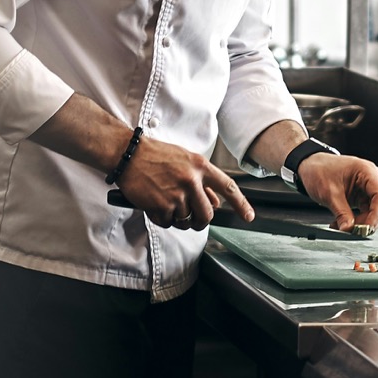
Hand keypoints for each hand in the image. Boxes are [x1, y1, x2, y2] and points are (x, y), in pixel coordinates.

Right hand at [118, 135, 254, 230]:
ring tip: (167, 205)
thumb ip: (202, 180)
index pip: (228, 187)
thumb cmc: (156, 155)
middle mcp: (192, 181)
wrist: (128, 154)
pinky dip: (162, 218)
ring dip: (178, 219)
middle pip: (207, 214)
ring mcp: (177, 194)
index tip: (248, 216)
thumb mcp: (185, 161)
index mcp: (201, 167)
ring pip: (186, 221)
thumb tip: (216, 202)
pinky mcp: (161, 205)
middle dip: (200, 220)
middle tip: (191, 217)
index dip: (241, 204)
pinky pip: (167, 222)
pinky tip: (155, 205)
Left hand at [296, 154, 377, 232]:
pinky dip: (355, 220)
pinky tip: (343, 224)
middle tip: (354, 231)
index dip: (376, 215)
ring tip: (343, 227)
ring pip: (373, 211)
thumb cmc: (319, 170)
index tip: (367, 228)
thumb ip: (341, 212)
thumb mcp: (329, 193)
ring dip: (361, 222)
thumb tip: (349, 229)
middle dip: (368, 221)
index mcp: (367, 172)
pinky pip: (365, 211)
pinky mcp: (361, 195)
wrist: (309, 165)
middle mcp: (371, 179)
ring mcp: (367, 187)